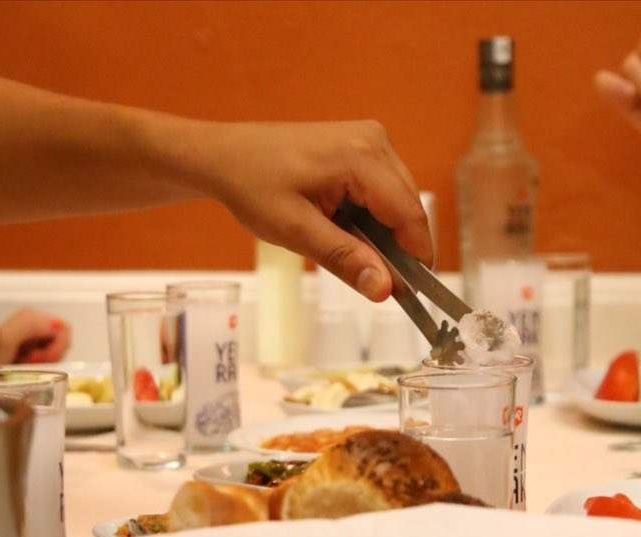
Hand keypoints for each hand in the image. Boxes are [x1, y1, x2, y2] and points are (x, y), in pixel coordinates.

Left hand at [0, 308, 69, 368]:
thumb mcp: (7, 337)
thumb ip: (30, 326)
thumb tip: (55, 326)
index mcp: (34, 317)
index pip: (64, 329)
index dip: (60, 345)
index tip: (44, 357)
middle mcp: (37, 324)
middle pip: (63, 341)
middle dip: (52, 355)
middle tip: (33, 362)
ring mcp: (36, 337)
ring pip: (58, 351)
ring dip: (47, 362)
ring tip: (28, 364)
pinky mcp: (35, 349)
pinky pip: (50, 358)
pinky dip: (42, 365)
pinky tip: (28, 366)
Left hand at [198, 120, 431, 301]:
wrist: (224, 156)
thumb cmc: (252, 187)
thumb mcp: (295, 231)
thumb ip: (344, 258)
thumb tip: (386, 289)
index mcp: (360, 157)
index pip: (409, 214)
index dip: (416, 256)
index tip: (411, 294)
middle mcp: (374, 141)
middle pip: (408, 207)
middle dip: (398, 247)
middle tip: (374, 281)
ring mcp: (370, 139)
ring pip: (399, 200)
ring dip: (385, 231)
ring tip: (351, 250)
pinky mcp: (363, 144)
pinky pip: (385, 188)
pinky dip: (375, 215)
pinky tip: (348, 227)